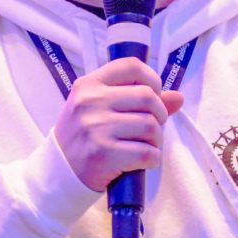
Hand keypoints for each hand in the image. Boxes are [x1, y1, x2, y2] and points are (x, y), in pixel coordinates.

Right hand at [54, 58, 185, 191]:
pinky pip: (147, 153)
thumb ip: (137, 99)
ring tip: (146, 145)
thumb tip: (178, 97)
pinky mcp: (104, 154)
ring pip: (150, 126)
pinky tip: (143, 161)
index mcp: (89, 85)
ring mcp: (96, 128)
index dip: (152, 79)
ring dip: (157, 139)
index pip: (131, 66)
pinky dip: (153, 159)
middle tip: (152, 127)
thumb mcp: (100, 109)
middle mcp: (90, 102)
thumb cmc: (84, 136)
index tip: (154, 95)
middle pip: (148, 97)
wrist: (59, 171)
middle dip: (160, 114)